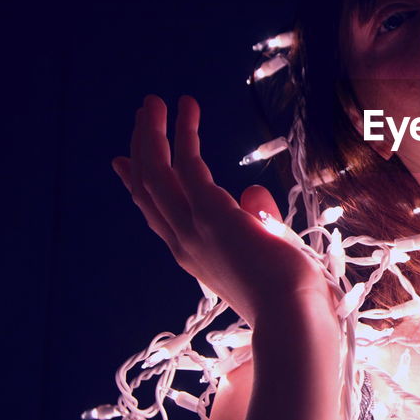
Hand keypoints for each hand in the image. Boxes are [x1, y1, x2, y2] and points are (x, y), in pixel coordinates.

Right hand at [112, 94, 325, 326]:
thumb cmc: (290, 295)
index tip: (126, 160)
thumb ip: (258, 222)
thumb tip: (251, 192)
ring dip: (153, 133)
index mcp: (196, 257)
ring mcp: (193, 230)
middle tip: (143, 116)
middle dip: (142, 148)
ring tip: (154, 101)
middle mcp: (184, 244)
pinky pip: (186, 165)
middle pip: (149, 189)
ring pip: (156, 173)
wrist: (294, 317)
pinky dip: (183, 133)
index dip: (141, 185)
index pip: (158, 215)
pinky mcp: (211, 215)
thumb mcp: (271, 252)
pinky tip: (186, 109)